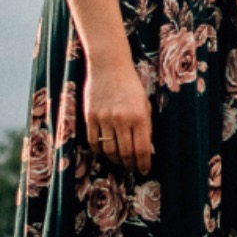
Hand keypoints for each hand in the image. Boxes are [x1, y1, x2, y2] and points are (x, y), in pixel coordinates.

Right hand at [83, 53, 153, 174]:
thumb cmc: (130, 84)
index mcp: (139, 116)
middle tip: (132, 169)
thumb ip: (145, 125)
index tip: (144, 170)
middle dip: (130, 165)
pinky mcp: (90, 117)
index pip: (142, 149)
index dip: (143, 163)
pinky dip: (100, 152)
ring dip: (115, 160)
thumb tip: (145, 149)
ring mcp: (105, 119)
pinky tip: (105, 153)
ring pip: (109, 150)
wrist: (109, 65)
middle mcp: (122, 119)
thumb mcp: (144, 102)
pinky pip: (94, 142)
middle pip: (126, 153)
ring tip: (120, 162)